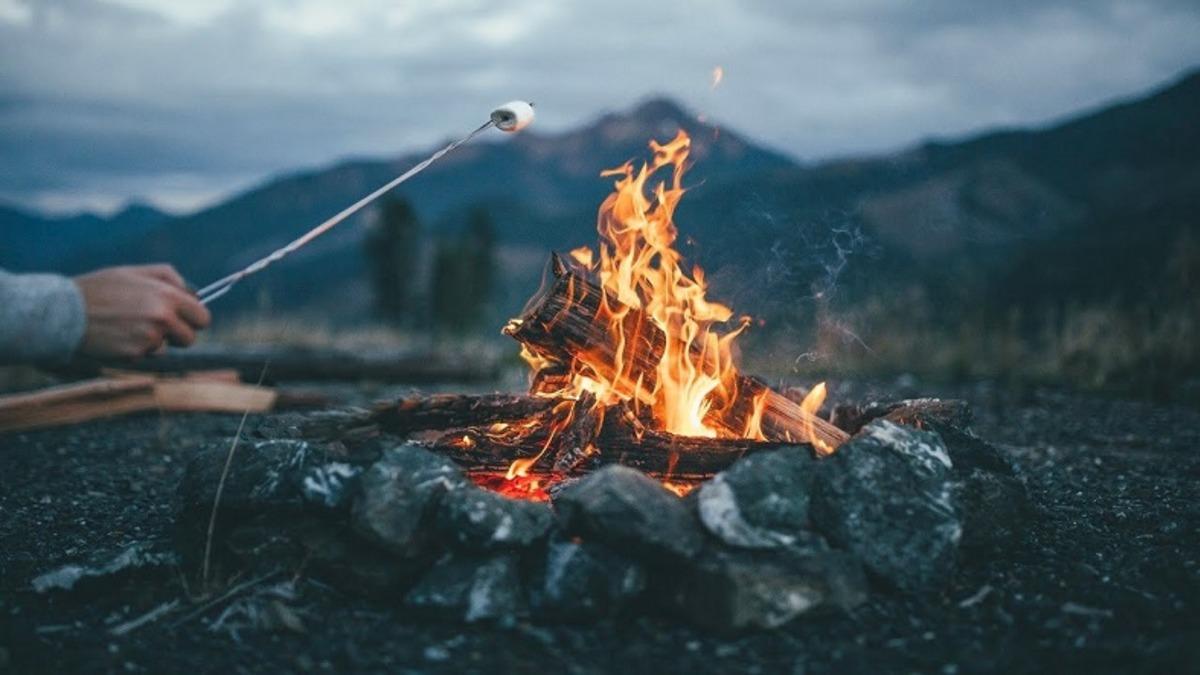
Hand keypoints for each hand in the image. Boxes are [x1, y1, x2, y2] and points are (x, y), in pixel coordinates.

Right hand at [73, 264, 211, 358]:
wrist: (64, 312)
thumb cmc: (100, 289)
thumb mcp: (134, 272)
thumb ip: (168, 278)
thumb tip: (195, 293)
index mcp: (167, 296)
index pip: (203, 317)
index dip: (195, 319)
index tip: (187, 320)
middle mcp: (163, 318)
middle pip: (190, 338)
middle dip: (178, 335)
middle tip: (158, 326)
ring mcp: (149, 338)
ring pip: (166, 348)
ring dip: (154, 342)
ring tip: (128, 327)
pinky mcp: (135, 354)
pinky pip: (145, 356)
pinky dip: (135, 350)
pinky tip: (117, 337)